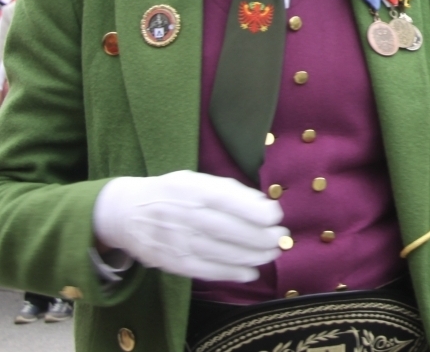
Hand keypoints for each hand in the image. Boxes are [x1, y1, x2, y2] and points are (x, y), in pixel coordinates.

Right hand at [93, 170, 286, 282]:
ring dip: (252, 256)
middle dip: (261, 237)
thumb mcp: (197, 180)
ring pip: (221, 252)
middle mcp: (186, 216)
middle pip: (228, 230)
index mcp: (193, 190)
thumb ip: (229, 190)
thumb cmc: (172, 192)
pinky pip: (206, 270)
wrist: (126, 213)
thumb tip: (262, 203)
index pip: (227, 201)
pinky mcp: (173, 262)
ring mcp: (178, 241)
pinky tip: (250, 272)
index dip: (255, 211)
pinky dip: (231, 273)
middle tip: (281, 238)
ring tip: (272, 254)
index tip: (276, 216)